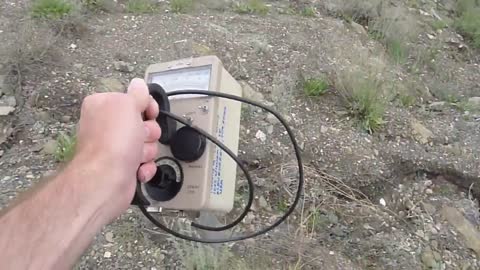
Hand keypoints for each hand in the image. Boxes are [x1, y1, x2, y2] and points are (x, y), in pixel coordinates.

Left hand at [73, 78, 160, 220]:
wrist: (106, 180)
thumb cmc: (114, 141)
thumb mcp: (127, 105)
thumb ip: (137, 93)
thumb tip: (139, 84)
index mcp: (103, 105)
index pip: (134, 99)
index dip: (147, 106)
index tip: (150, 113)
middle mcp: (106, 126)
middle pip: (144, 122)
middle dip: (148, 132)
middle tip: (140, 136)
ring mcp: (115, 148)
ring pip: (146, 143)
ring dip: (147, 150)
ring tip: (136, 156)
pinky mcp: (123, 167)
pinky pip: (144, 162)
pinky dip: (144, 167)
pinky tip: (137, 169)